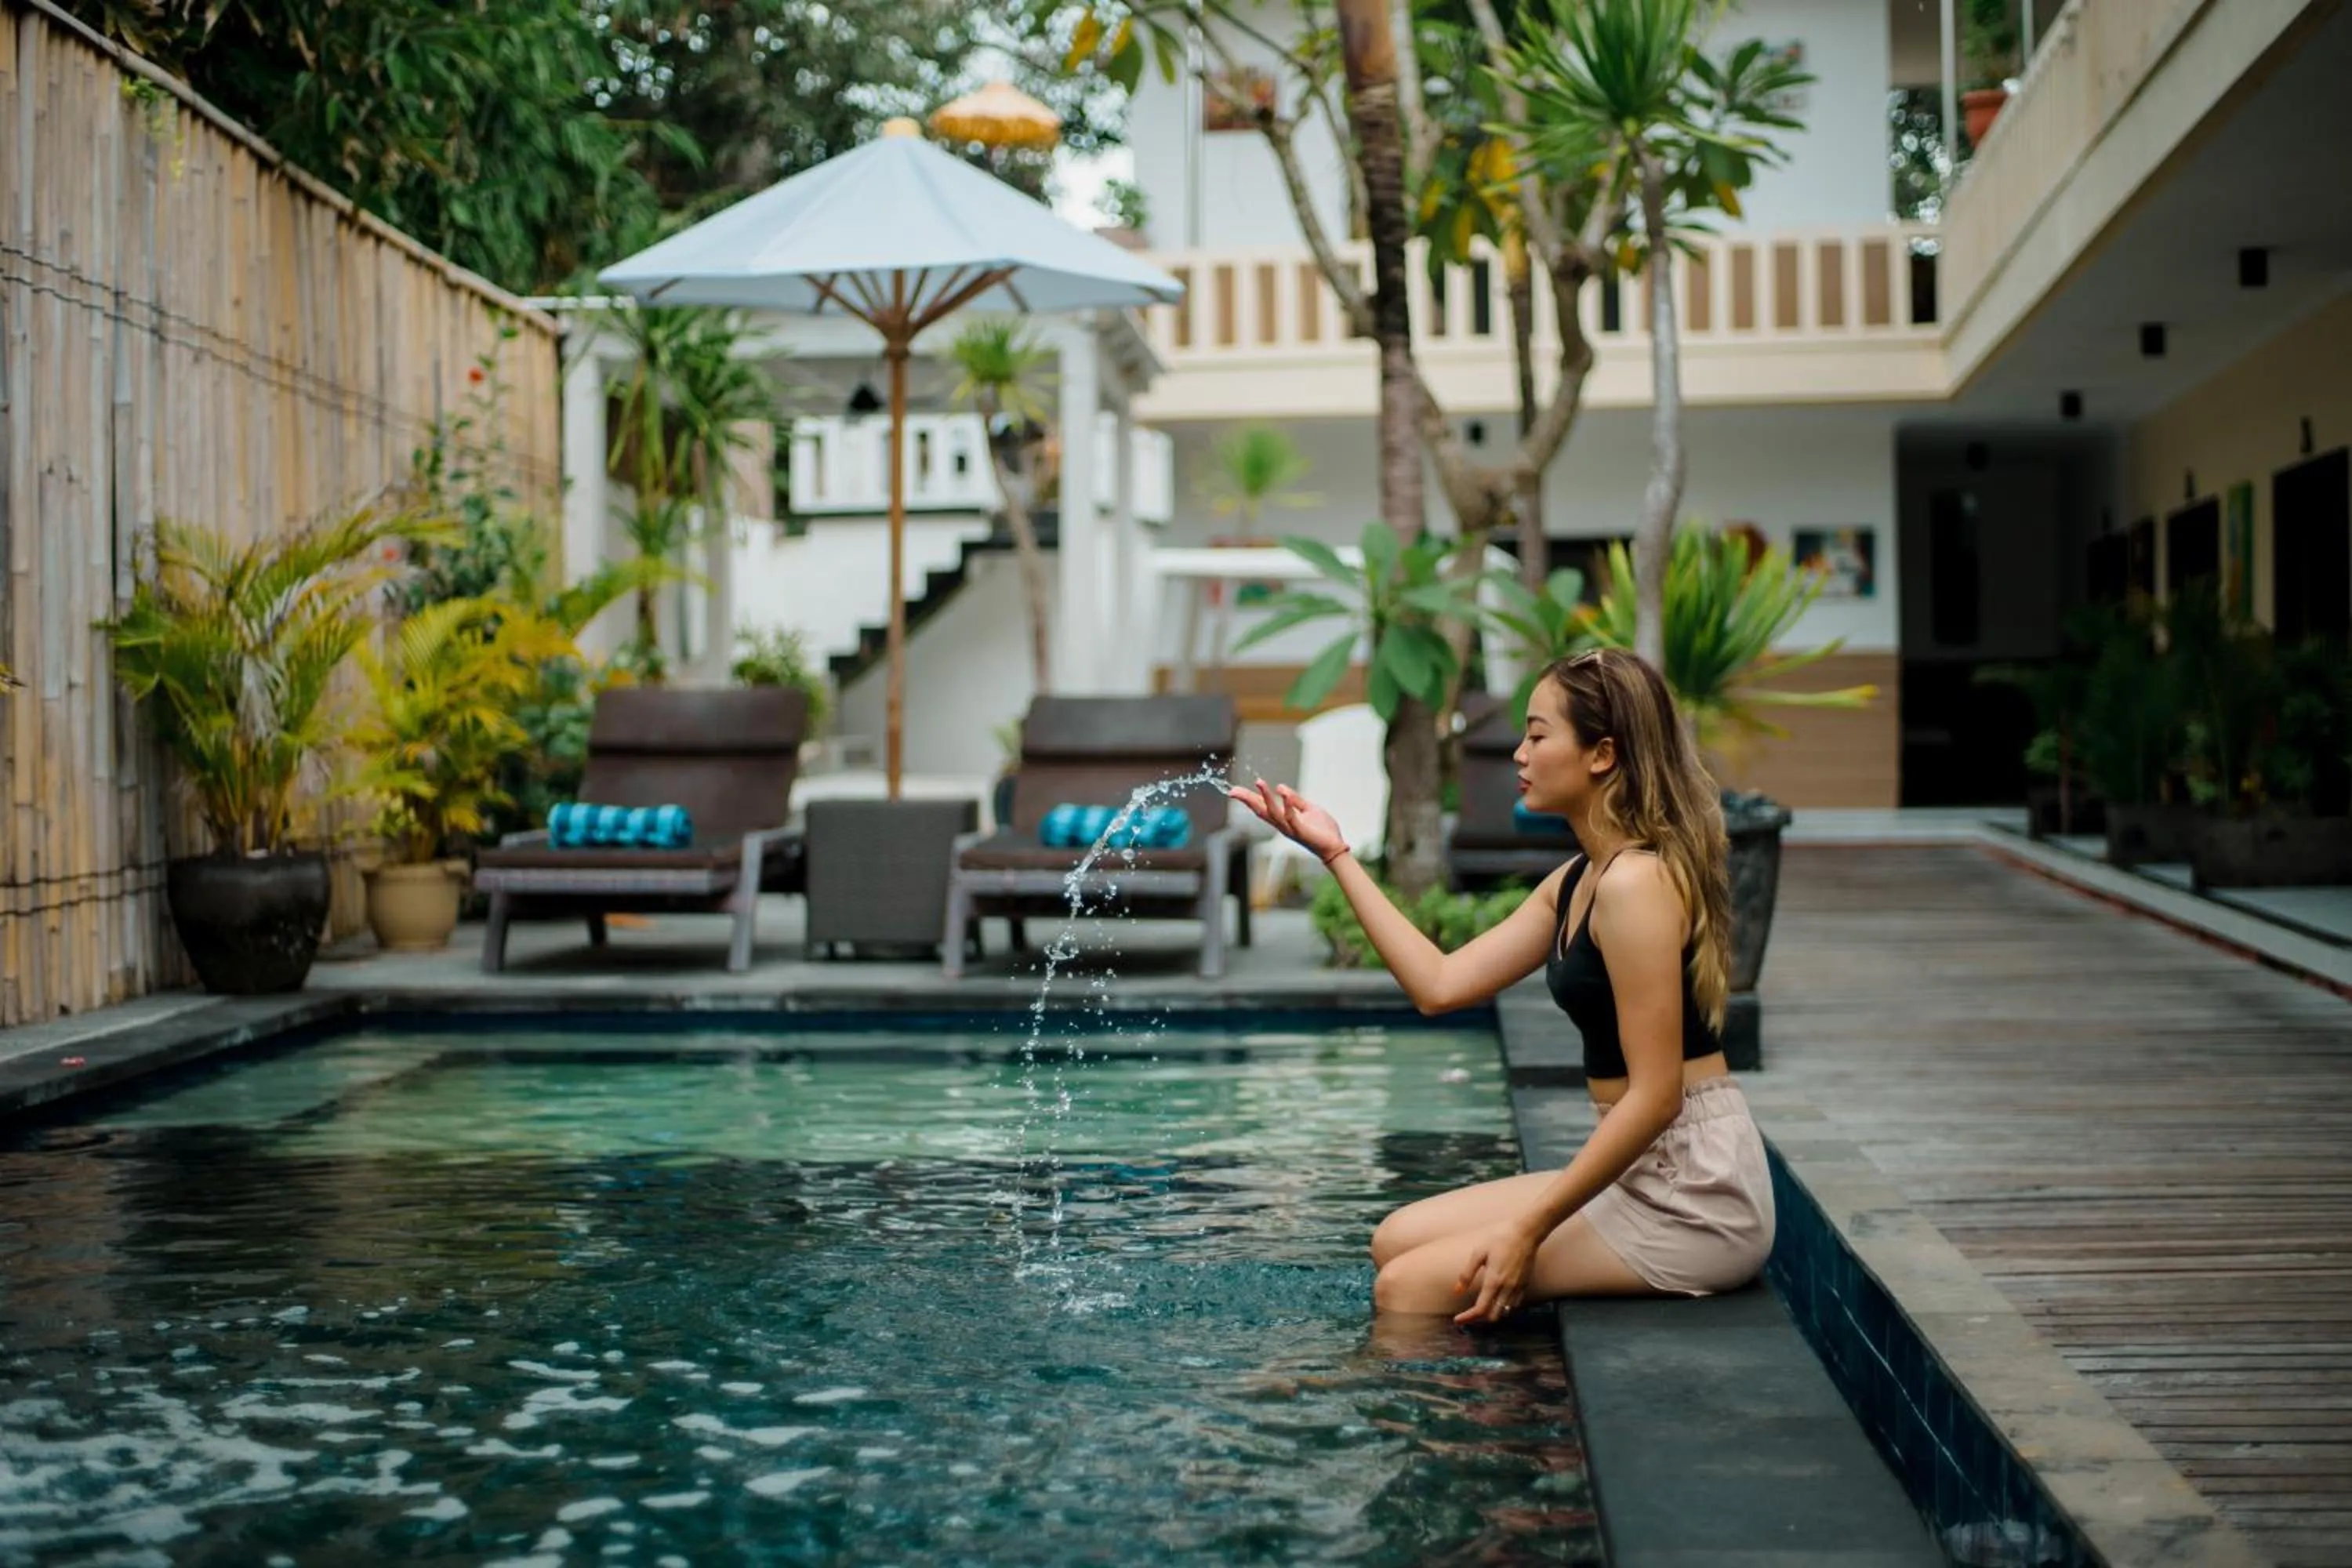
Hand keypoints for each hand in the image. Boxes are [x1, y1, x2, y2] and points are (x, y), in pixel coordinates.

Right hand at [1226, 779, 1347, 864]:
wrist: (1334, 846)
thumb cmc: (1322, 830)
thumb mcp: (1307, 809)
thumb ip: (1295, 800)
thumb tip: (1280, 787)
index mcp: (1283, 819)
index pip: (1262, 807)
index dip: (1248, 798)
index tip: (1233, 790)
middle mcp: (1283, 825)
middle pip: (1261, 811)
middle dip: (1247, 800)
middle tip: (1233, 791)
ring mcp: (1290, 828)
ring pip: (1273, 813)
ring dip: (1266, 797)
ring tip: (1259, 782)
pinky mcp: (1301, 831)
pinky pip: (1291, 817)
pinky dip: (1286, 804)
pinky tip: (1282, 792)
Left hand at [1453, 1217, 1543, 1326]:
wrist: (1526, 1234)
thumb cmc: (1500, 1240)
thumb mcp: (1479, 1253)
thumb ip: (1467, 1274)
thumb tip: (1457, 1291)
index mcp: (1493, 1281)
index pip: (1480, 1309)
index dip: (1468, 1318)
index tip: (1458, 1320)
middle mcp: (1507, 1289)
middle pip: (1493, 1316)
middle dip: (1479, 1318)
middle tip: (1468, 1313)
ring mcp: (1518, 1288)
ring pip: (1504, 1312)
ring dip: (1492, 1313)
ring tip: (1481, 1307)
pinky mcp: (1525, 1285)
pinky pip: (1514, 1305)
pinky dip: (1504, 1307)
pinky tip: (1496, 1300)